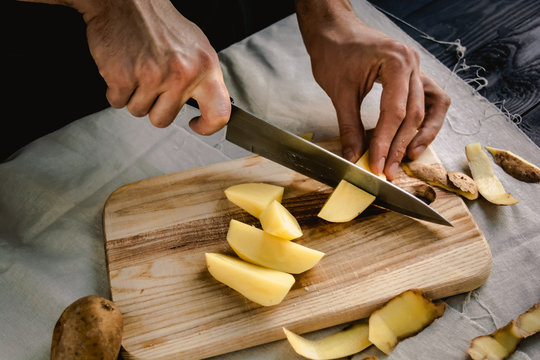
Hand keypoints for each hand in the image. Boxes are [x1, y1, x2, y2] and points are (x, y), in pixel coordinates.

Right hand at [78, 0, 230, 133]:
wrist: (125, 1)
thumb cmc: (159, 23)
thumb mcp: (195, 46)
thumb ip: (202, 77)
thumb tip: (210, 105)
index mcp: (205, 67)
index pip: (219, 112)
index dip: (208, 127)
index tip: (197, 125)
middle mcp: (182, 74)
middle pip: (164, 119)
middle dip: (154, 107)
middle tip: (151, 83)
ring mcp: (152, 77)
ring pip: (139, 111)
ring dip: (134, 96)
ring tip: (137, 70)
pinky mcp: (124, 78)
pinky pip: (117, 102)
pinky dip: (116, 90)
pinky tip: (123, 68)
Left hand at [295, 0, 449, 178]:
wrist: (334, 29)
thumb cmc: (334, 51)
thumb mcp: (338, 92)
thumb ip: (349, 127)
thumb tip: (354, 157)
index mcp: (395, 62)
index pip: (395, 112)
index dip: (385, 143)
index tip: (377, 165)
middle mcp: (412, 64)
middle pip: (415, 113)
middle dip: (401, 145)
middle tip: (389, 169)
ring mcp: (416, 68)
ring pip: (432, 108)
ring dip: (423, 135)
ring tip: (410, 157)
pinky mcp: (414, 75)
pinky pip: (431, 100)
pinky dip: (425, 120)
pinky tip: (414, 137)